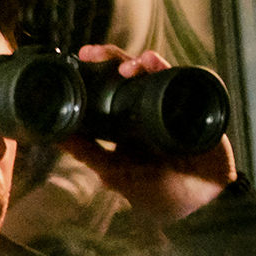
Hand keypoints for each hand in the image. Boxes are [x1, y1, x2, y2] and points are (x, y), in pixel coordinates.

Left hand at [63, 44, 234, 223]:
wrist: (202, 202)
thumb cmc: (157, 190)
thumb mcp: (115, 172)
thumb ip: (87, 153)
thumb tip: (53, 136)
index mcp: (125, 119)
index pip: (107, 86)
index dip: (94, 70)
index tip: (78, 59)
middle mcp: (147, 107)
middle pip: (127, 72)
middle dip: (109, 57)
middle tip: (91, 54)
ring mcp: (171, 103)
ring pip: (152, 72)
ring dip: (137, 62)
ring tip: (129, 66)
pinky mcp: (194, 104)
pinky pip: (181, 80)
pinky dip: (167, 68)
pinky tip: (154, 63)